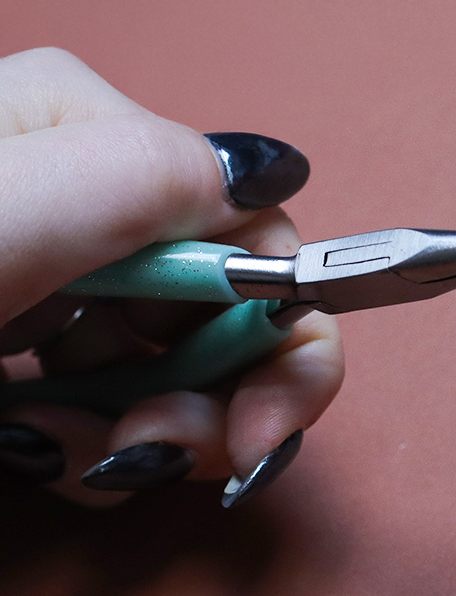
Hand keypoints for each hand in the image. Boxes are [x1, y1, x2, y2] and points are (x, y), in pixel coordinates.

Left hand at [0, 47, 343, 506]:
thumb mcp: (4, 210)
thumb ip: (145, 178)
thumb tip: (274, 174)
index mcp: (93, 137)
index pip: (262, 240)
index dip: (287, 344)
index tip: (263, 433)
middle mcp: (90, 206)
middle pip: (225, 318)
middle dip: (208, 406)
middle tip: (151, 458)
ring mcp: (58, 282)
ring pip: (170, 377)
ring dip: (138, 439)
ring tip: (54, 450)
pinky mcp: (26, 348)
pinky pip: (107, 410)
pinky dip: (85, 450)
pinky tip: (28, 443)